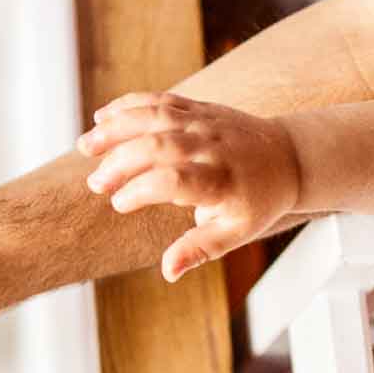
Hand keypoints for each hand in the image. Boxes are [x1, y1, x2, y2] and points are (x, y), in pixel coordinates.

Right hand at [75, 92, 303, 281]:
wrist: (288, 157)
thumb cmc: (258, 202)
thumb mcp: (235, 233)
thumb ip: (199, 249)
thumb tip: (168, 271)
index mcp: (222, 181)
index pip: (175, 180)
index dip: (141, 190)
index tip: (119, 204)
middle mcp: (212, 146)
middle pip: (158, 145)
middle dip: (121, 162)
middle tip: (95, 184)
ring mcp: (204, 122)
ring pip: (155, 116)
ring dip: (116, 128)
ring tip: (85, 146)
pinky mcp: (198, 107)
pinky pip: (160, 100)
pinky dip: (129, 106)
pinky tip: (102, 117)